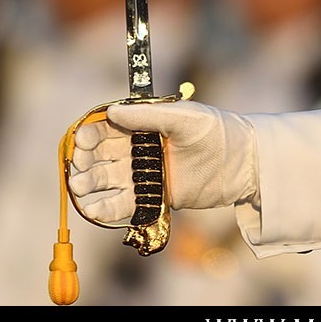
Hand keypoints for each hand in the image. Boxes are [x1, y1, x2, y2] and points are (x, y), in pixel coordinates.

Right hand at [67, 100, 257, 225]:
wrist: (244, 163)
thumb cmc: (216, 131)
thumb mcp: (184, 118)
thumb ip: (148, 116)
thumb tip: (111, 112)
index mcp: (143, 125)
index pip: (107, 128)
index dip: (91, 134)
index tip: (82, 140)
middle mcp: (139, 149)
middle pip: (102, 155)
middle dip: (85, 161)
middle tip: (76, 169)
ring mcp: (145, 174)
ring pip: (108, 180)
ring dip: (90, 184)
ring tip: (78, 188)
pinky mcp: (154, 198)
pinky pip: (125, 204)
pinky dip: (107, 207)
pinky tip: (94, 209)